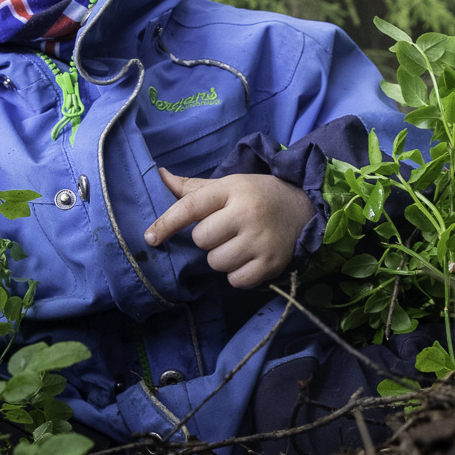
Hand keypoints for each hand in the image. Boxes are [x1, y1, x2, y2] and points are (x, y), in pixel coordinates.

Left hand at [144, 168, 313, 288]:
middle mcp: (247, 214)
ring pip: (216, 263)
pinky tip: (248, 259)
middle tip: (225, 231)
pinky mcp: (271, 263)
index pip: (191, 207)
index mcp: (232, 190)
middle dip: (208, 239)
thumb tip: (159, 175)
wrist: (304, 208)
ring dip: (221, 258)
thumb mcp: (229, 185)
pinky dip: (237, 274)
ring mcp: (261, 240)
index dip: (167, 223)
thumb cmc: (257, 196)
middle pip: (202, 240)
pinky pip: (235, 280)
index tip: (150, 238)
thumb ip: (193, 187)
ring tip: (238, 244)